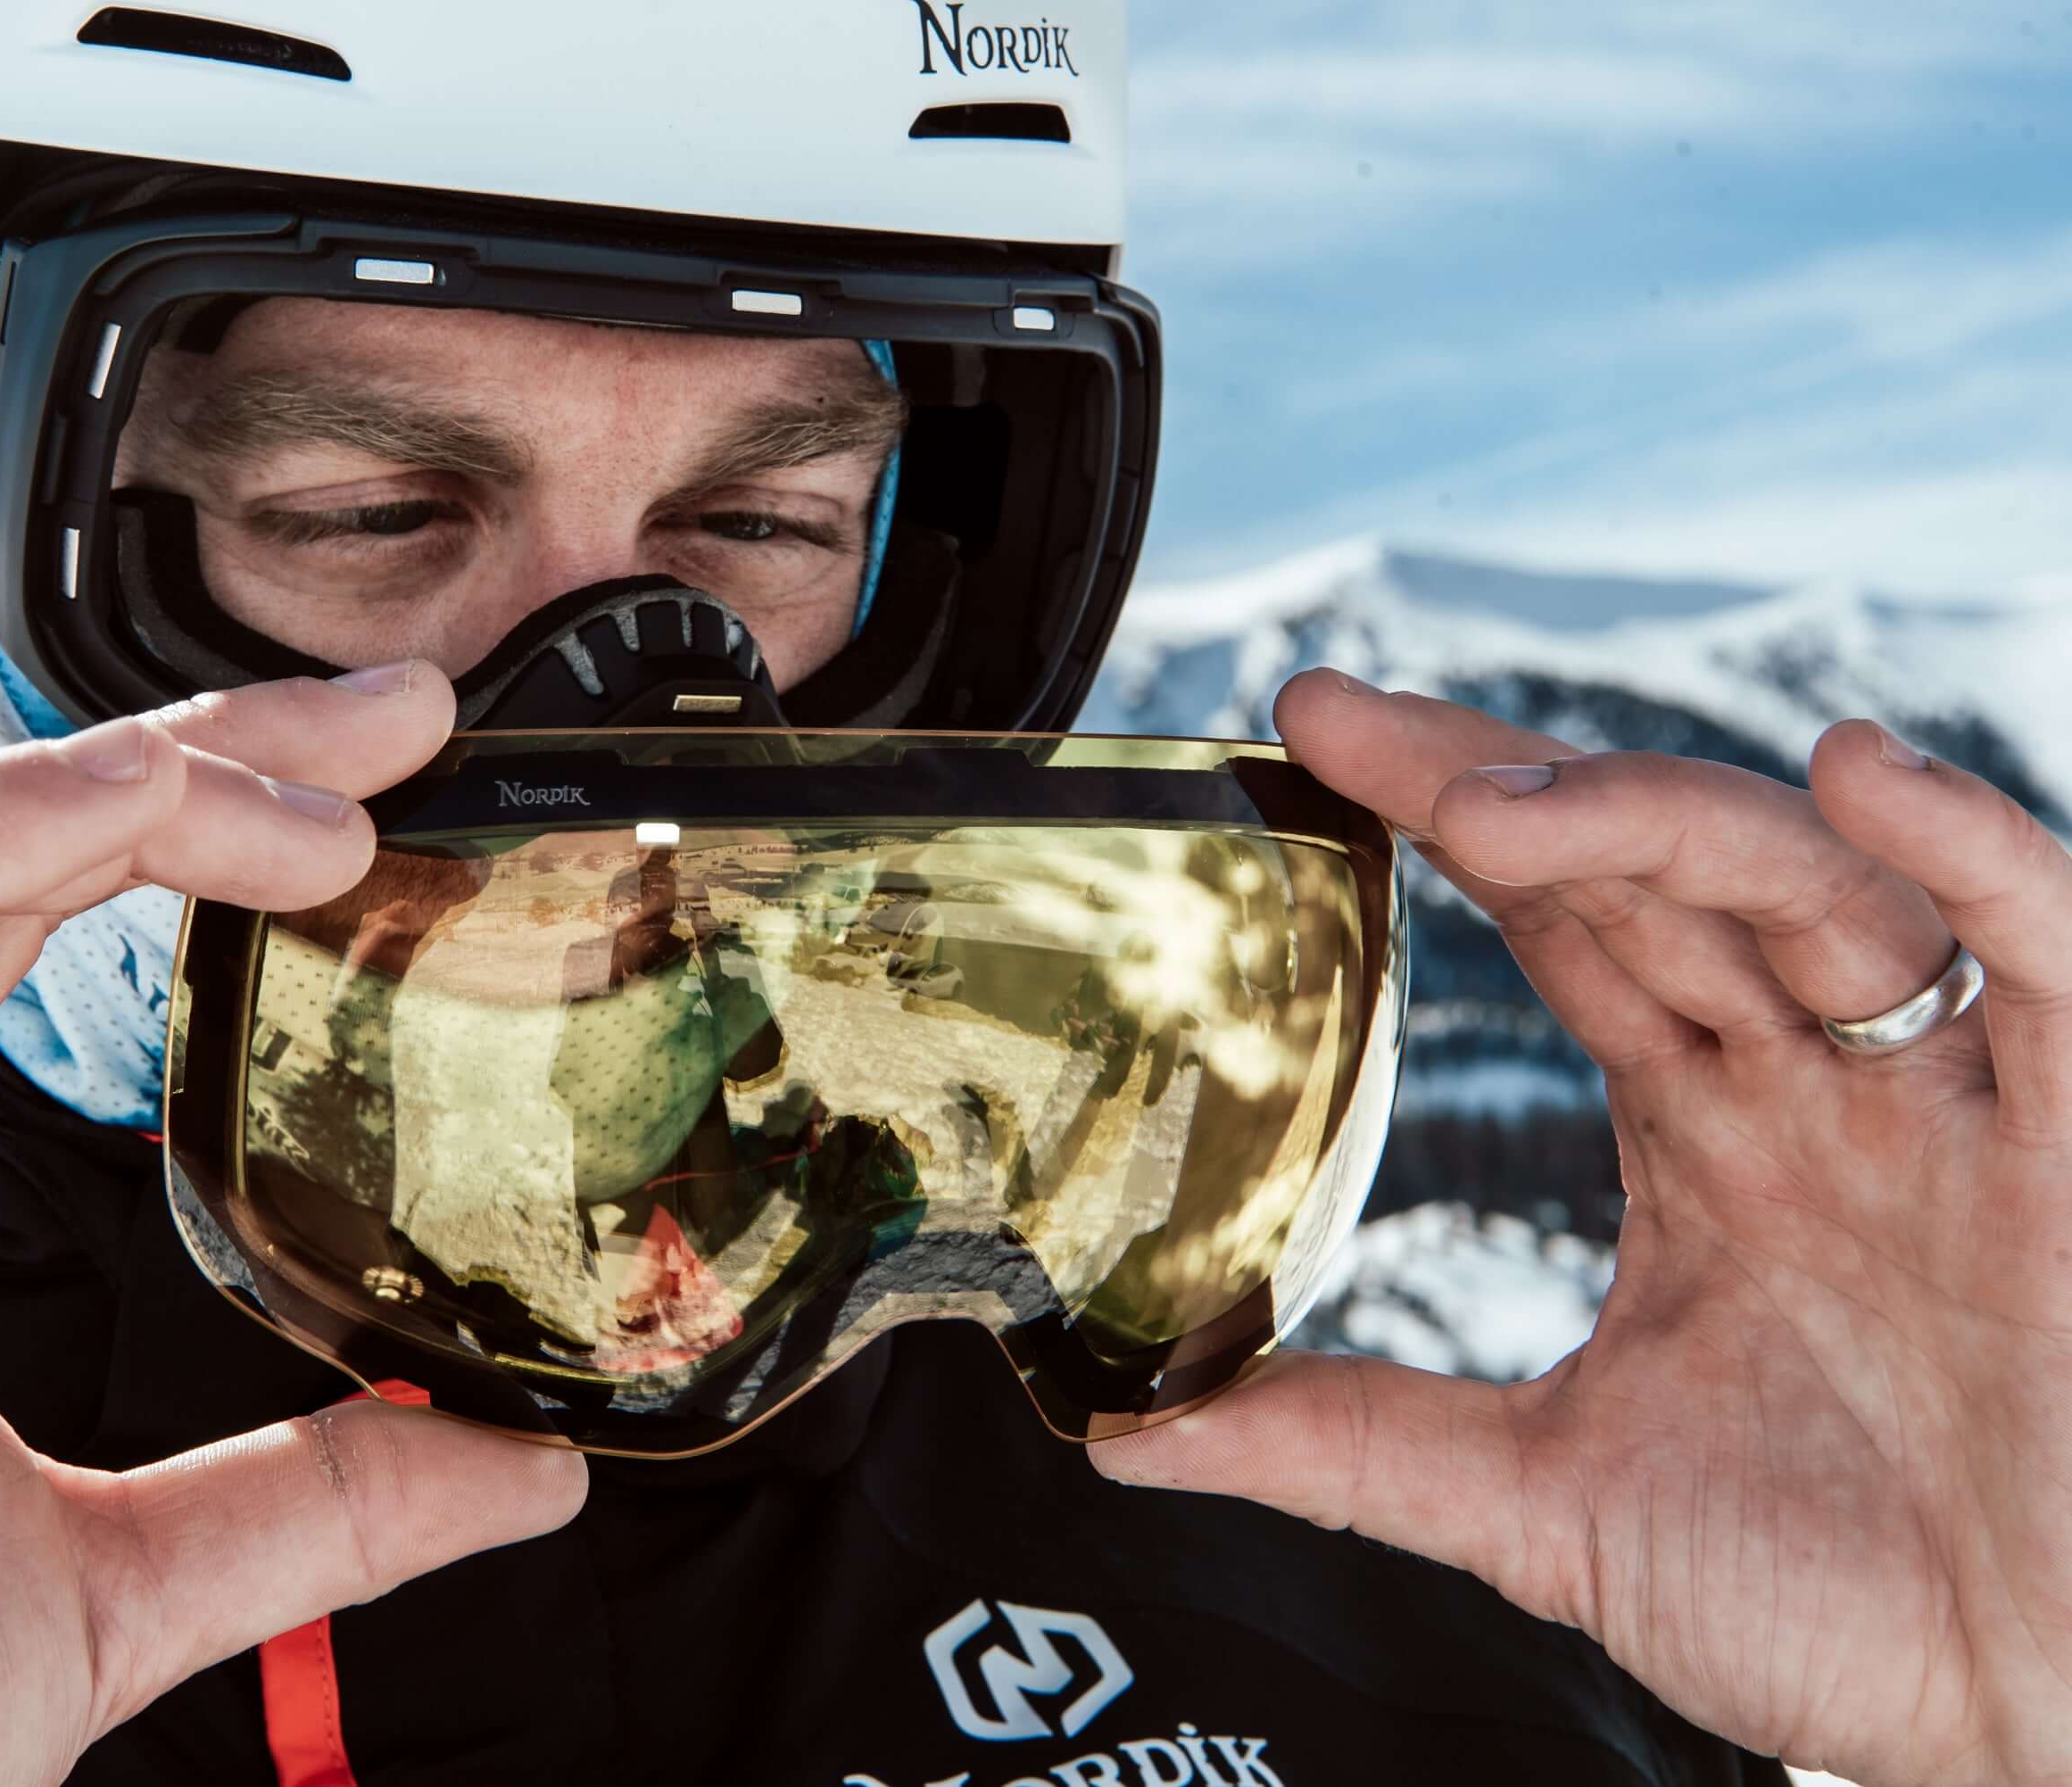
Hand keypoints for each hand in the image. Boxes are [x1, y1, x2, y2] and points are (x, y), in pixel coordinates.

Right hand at [0, 666, 585, 1785]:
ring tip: (330, 780)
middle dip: (183, 748)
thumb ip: (309, 1505)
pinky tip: (146, 803)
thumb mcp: (110, 1587)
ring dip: (114, 770)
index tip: (374, 799)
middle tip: (391, 712)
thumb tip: (517, 1467)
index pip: (7, 927)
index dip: (173, 826)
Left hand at [1094, 672, 2071, 1786]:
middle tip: (1348, 726)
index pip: (1562, 927)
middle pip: (1655, 870)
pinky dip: (1976, 856)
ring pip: (1811, 889)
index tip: (1306, 743)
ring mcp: (1953, 1102)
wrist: (2046, 1717)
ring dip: (1661, 821)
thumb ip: (1361, 1447)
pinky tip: (1860, 775)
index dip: (1445, 823)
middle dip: (1503, 784)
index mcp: (1714, 1135)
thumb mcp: (1560, 1510)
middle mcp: (1823, 1086)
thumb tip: (1137, 1430)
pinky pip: (2049, 958)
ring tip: (1504, 805)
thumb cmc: (1855, 1602)